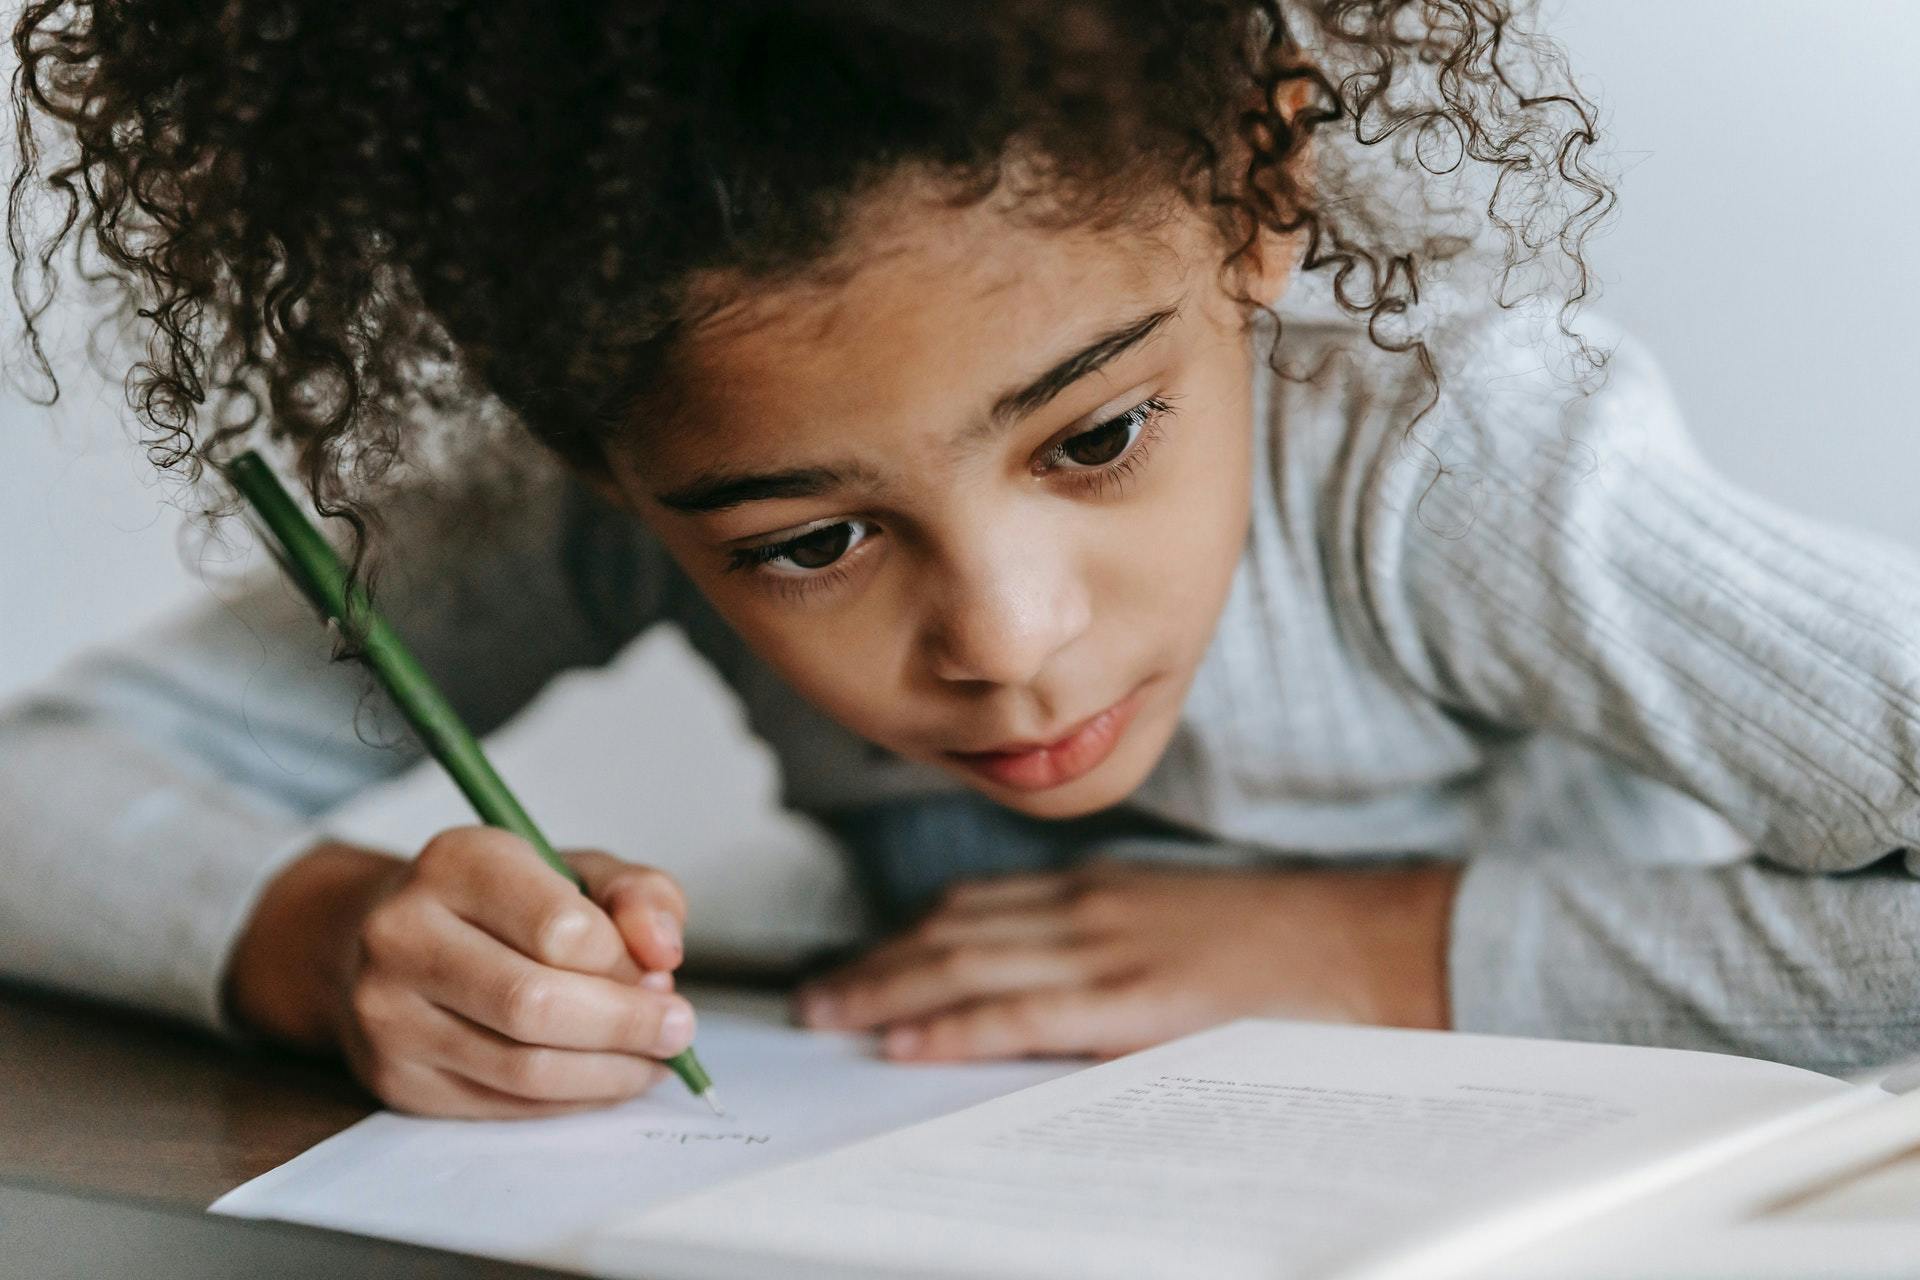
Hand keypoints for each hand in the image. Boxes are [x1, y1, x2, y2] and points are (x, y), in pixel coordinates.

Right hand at [227, 828, 695, 1117]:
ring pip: (521, 1067)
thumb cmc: (498, 902)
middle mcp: (405, 934)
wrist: (379, 940)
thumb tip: (664, 954)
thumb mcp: (576, 869)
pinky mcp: (396, 1077)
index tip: (663, 975)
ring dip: (607, 1073)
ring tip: (652, 1060)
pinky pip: (502, 1104)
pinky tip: (603, 1079)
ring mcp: (389, 1013)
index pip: (560, 927)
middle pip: (535, 1004)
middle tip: (677, 1031)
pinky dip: (570, 1099)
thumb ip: (638, 895)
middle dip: (625, 1026)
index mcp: (458, 863)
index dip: (625, 963)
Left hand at [794, 860, 1458, 1062]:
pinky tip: (909, 1043)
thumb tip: (1046, 972)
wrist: (1364, 943)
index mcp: (1099, 889)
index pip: (976, 905)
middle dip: (876, 965)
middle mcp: (1089, 909)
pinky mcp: (1133, 1002)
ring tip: (831, 1016)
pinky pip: (1023, 1014)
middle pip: (952, 933)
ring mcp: (1108, 952)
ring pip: (969, 967)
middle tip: (813, 996)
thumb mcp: (1177, 922)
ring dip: (889, 993)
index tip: (859, 957)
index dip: (906, 934)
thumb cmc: (1281, 943)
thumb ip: (1108, 937)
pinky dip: (955, 1028)